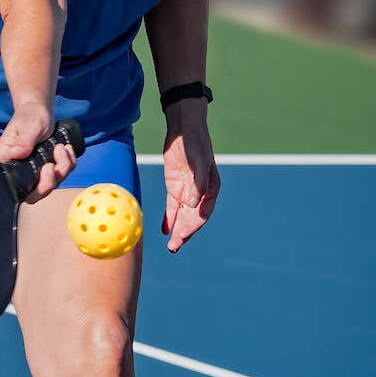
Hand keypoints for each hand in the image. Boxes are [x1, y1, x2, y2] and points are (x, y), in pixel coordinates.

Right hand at [0, 103, 75, 202]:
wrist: (39, 111)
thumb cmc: (29, 116)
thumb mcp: (27, 126)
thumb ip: (23, 141)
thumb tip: (17, 154)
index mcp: (7, 161)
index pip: (13, 185)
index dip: (32, 187)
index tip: (46, 168)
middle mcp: (19, 171)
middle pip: (34, 194)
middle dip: (50, 182)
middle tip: (54, 164)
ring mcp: (34, 172)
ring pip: (51, 185)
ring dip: (62, 168)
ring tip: (62, 147)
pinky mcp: (47, 169)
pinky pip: (61, 175)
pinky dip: (68, 164)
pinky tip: (67, 150)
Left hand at [161, 107, 219, 252]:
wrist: (184, 129)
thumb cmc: (196, 143)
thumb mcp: (199, 161)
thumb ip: (198, 182)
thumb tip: (193, 205)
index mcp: (211, 188)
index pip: (203, 212)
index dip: (194, 225)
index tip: (184, 234)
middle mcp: (200, 193)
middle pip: (192, 217)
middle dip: (185, 233)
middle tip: (175, 246)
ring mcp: (187, 191)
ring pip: (182, 215)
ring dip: (178, 230)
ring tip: (172, 246)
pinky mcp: (175, 187)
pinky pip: (172, 207)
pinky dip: (169, 218)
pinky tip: (165, 230)